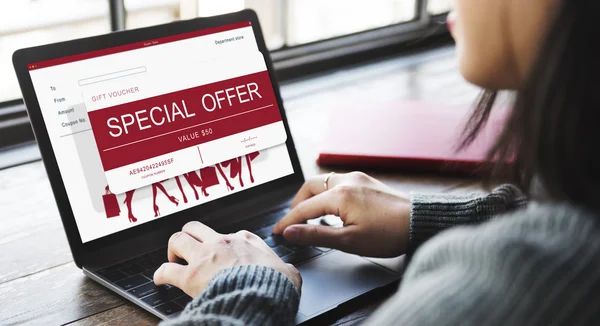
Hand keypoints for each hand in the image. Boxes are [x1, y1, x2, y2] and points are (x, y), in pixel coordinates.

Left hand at [154, 221, 301, 296]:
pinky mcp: (191, 276)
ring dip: (173, 249)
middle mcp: (222, 243)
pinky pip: (166, 270)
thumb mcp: (288, 273)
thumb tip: (289, 272)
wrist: (261, 296)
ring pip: (177, 239)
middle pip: (196, 227)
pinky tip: (160, 279)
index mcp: (245, 241)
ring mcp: (205, 257)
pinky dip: (160, 274)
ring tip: (173, 259)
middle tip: (188, 249)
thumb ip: (286, 269)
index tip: (222, 253)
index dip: (223, 244)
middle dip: (189, 236)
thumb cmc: (274, 286)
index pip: (230, 234)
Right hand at [273, 172, 409, 257]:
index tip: (277, 232)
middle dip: (297, 204)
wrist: (420, 222)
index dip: (288, 221)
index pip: (304, 208)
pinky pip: (337, 182)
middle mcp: (346, 180)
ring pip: (323, 182)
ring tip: (309, 216)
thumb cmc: (389, 233)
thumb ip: (316, 235)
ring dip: (312, 197)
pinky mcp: (366, 181)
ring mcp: (357, 178)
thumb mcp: (348, 241)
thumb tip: (291, 232)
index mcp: (339, 195)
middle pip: (309, 187)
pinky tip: (331, 208)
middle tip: (293, 222)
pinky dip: (326, 193)